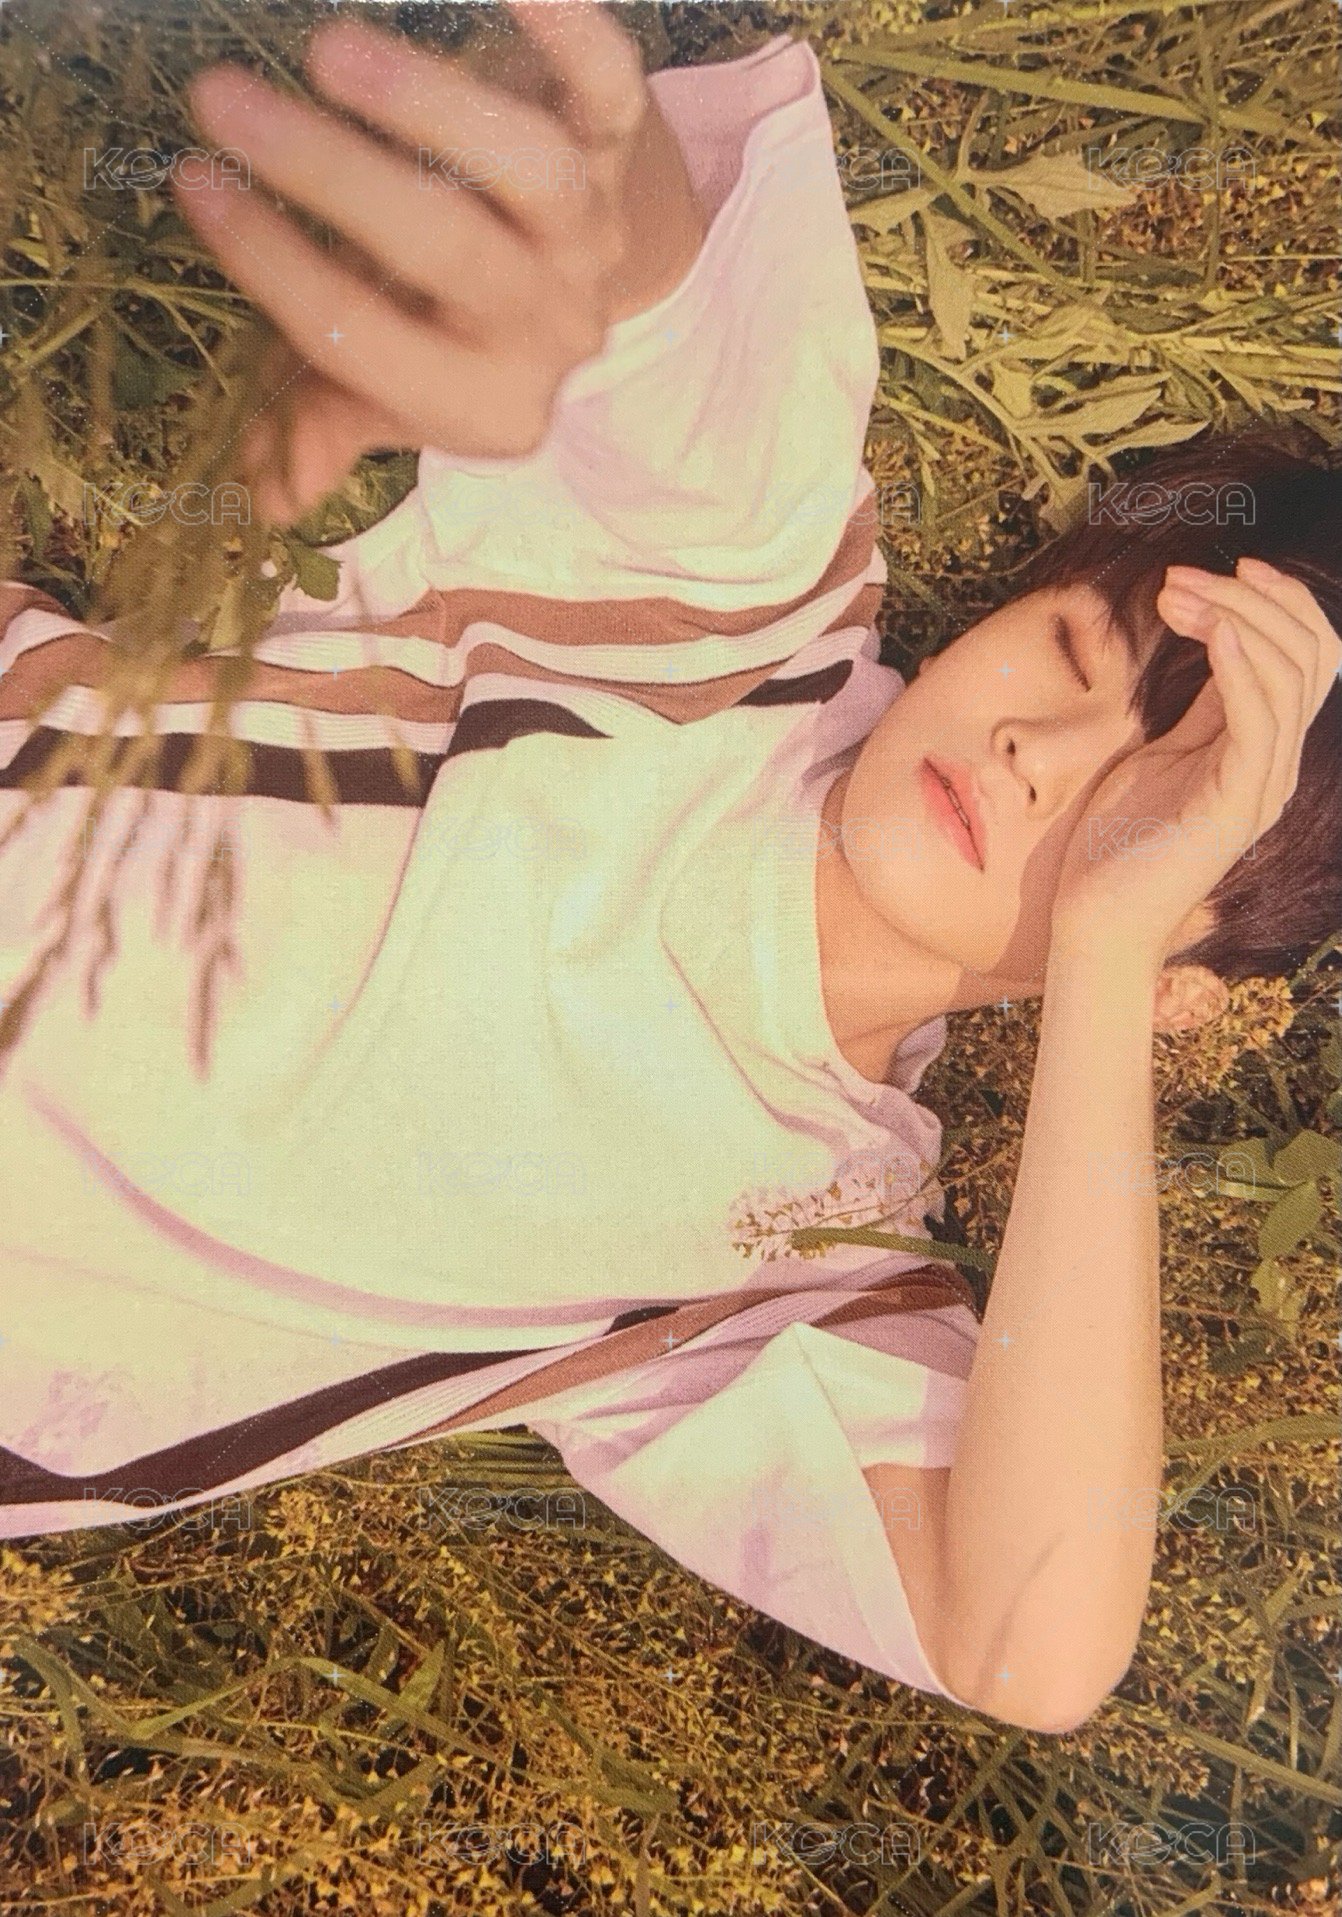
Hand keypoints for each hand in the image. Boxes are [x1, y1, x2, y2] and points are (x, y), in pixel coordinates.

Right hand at [174, 1, 653, 522]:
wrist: (579, 268)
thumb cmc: (448, 321)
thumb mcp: (389, 387)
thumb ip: (328, 420)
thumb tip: (272, 492)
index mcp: (480, 402)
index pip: (365, 343)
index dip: (279, 271)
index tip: (194, 185)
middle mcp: (543, 326)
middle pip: (447, 256)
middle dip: (333, 179)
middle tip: (223, 101)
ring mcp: (590, 236)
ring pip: (533, 175)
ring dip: (435, 107)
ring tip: (330, 52)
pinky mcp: (622, 148)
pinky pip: (610, 88)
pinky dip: (568, 29)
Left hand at [1051, 555, 1340, 959]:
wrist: (1098, 921)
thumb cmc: (1120, 841)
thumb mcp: (1167, 752)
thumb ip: (1203, 706)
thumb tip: (1218, 638)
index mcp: (1265, 748)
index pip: (1307, 654)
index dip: (1277, 600)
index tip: (1220, 567)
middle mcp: (1279, 763)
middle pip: (1310, 652)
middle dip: (1251, 597)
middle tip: (1181, 579)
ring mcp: (1264, 785)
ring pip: (1289, 675)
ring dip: (1234, 617)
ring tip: (1178, 595)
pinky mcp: (1236, 804)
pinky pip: (1259, 721)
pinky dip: (1239, 666)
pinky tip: (1211, 631)